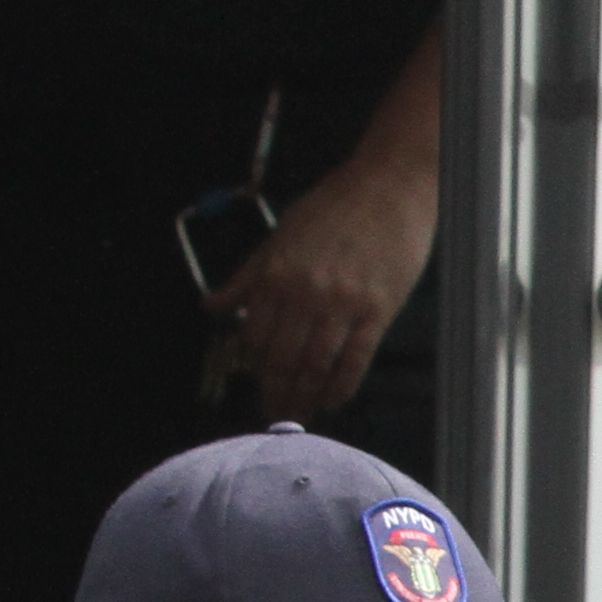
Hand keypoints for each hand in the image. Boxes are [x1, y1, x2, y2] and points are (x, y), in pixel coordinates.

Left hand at [202, 135, 438, 419]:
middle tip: (275, 412)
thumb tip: (214, 308)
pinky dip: (342, 385)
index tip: (255, 386)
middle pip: (283, 357)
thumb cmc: (333, 207)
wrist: (387, 189)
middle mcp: (305, 294)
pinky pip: (355, 359)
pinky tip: (334, 399)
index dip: (253, 367)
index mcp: (276, 274)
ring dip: (306, 395)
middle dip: (276, 390)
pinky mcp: (377, 311)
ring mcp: (342, 305)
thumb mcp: (279, 236)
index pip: (256, 335)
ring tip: (302, 413)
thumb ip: (248, 276)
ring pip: (316, 364)